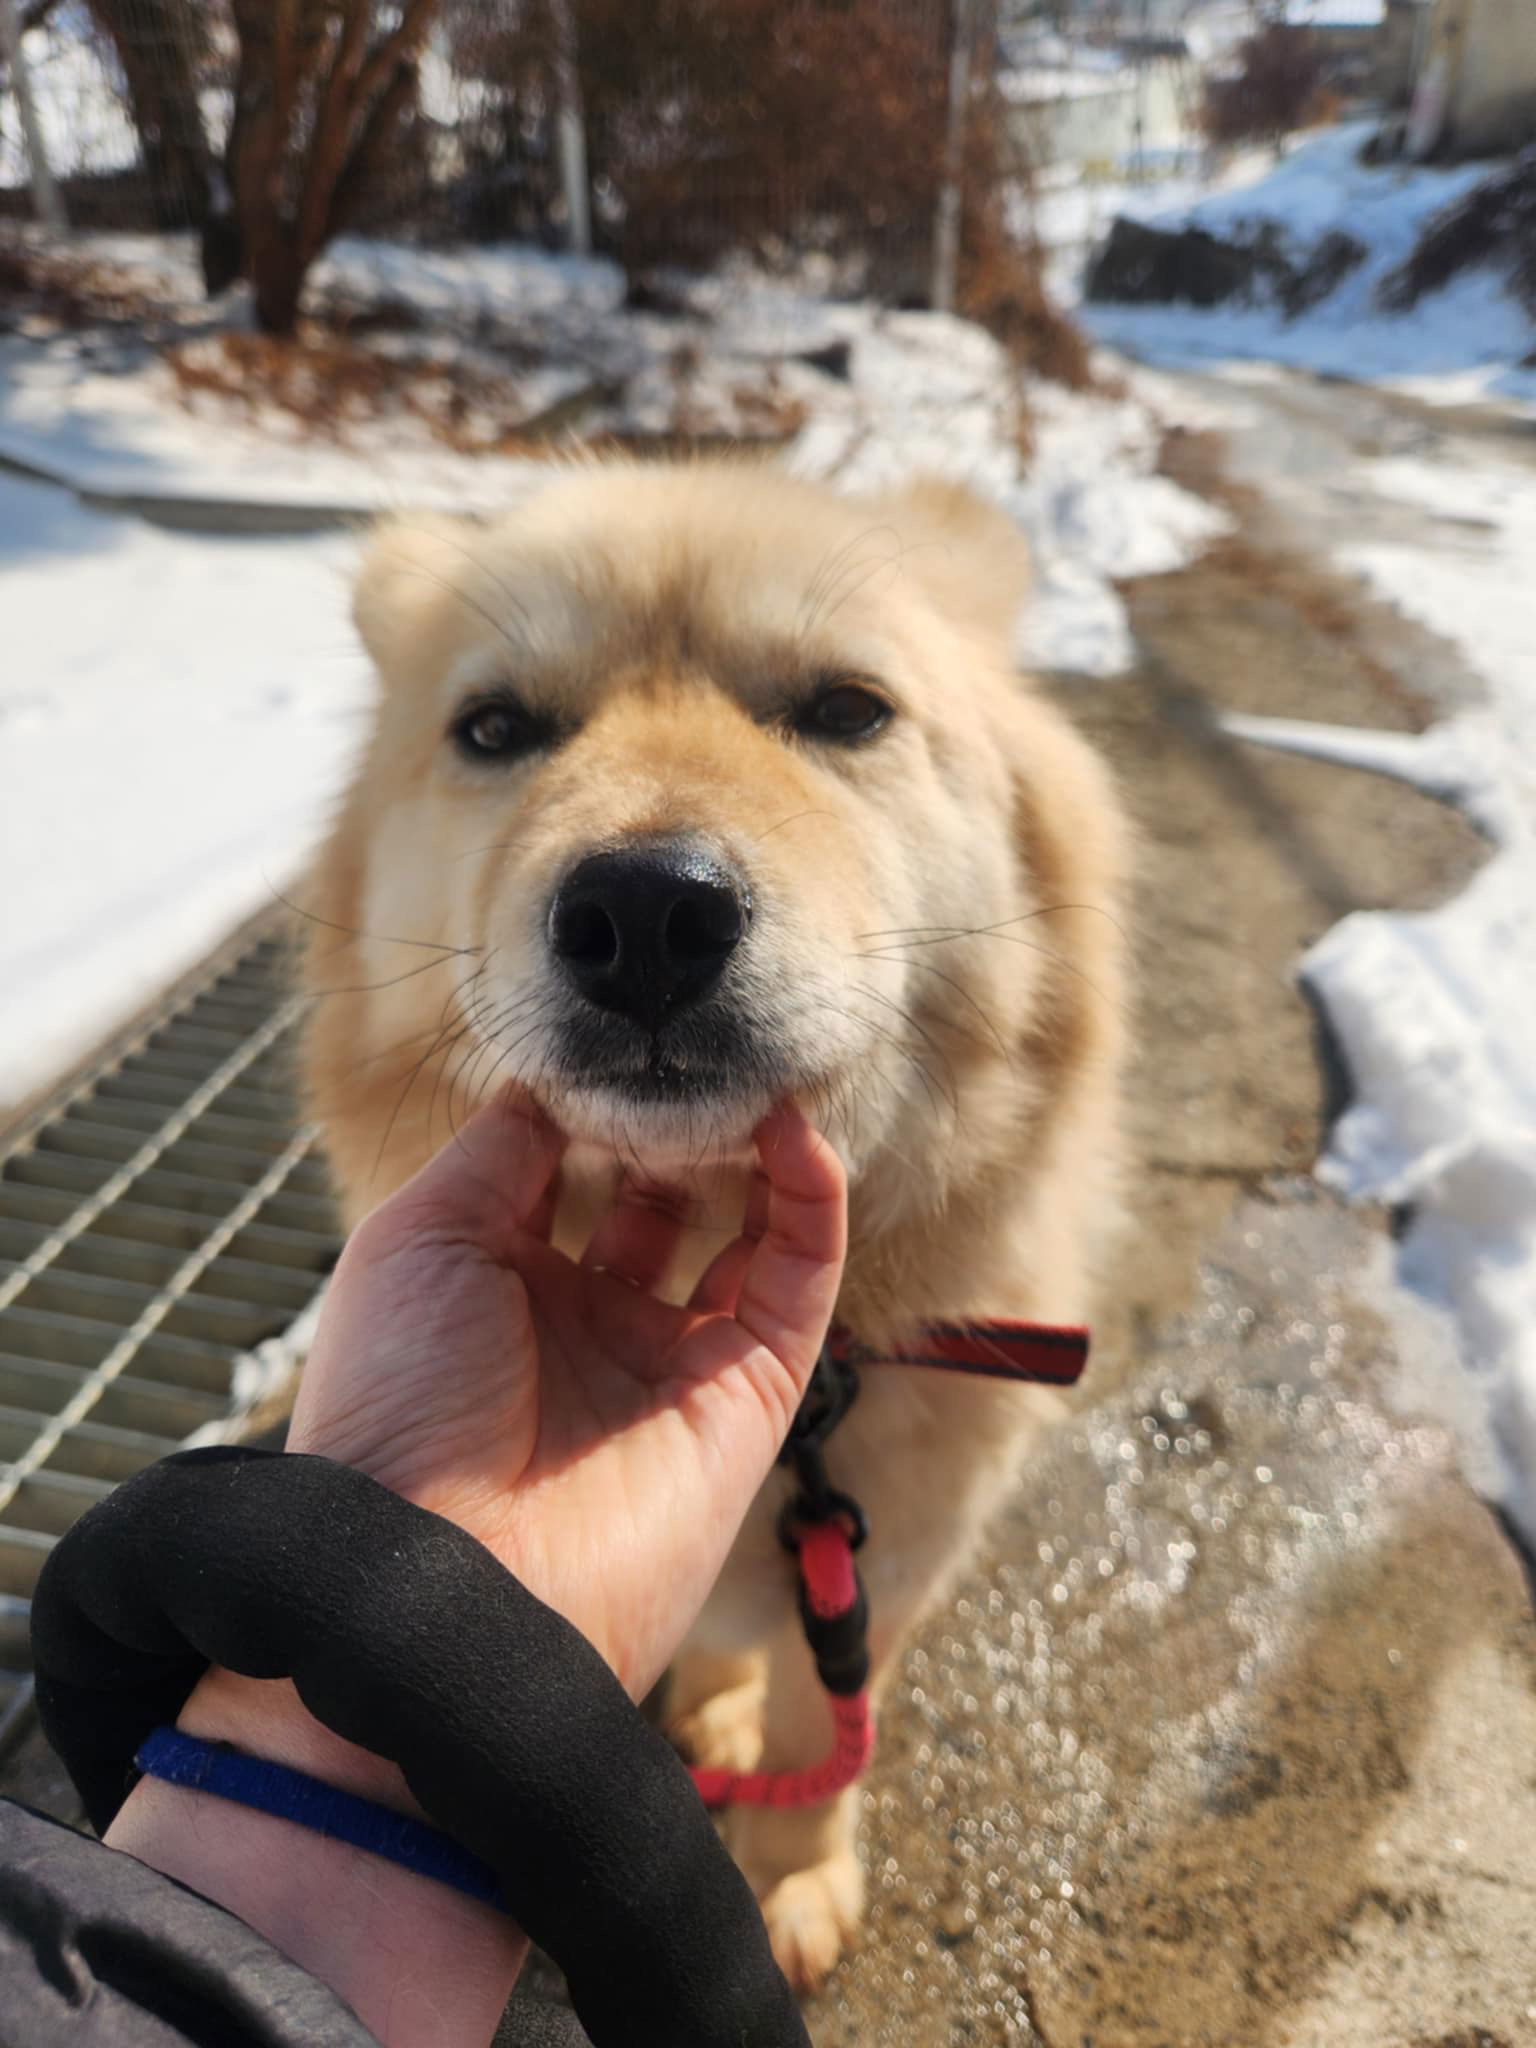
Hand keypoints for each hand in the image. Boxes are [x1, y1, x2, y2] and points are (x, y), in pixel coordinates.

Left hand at [285, 1091, 845, 1696]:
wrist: (443, 1579)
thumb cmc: (403, 1400)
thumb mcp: (419, 1240)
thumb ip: (499, 1149)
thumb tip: (560, 1076)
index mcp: (494, 1284)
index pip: (564, 1169)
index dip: (593, 1102)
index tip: (617, 1034)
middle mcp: (584, 1319)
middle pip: (656, 1194)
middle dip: (675, 1122)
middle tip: (693, 1051)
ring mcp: (668, 1360)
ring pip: (739, 1230)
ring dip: (752, 1152)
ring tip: (753, 1077)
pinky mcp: (745, 1397)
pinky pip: (798, 1283)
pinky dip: (810, 1203)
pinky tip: (796, 1133)